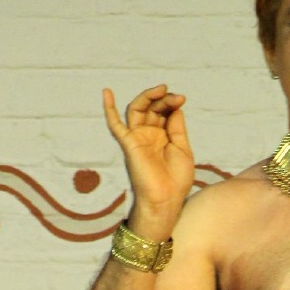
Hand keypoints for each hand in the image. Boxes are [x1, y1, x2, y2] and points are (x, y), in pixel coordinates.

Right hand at [102, 83, 194, 230]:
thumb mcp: (183, 149)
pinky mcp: (129, 144)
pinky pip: (115, 125)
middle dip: (163, 99)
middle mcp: (150, 135)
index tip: (181, 99)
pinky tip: (107, 92)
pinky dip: (109, 109)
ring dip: (148, 97)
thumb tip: (174, 106)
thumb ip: (177, 128)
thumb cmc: (177, 180)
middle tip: (174, 96)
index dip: (171, 102)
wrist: (166, 200)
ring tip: (161, 89)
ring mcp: (138, 138)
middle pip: (152, 107)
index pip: (165, 111)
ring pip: (137, 110)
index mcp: (164, 136)